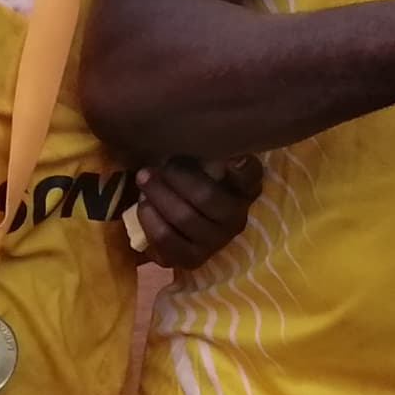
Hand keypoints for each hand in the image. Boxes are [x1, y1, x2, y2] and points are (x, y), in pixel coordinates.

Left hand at [131, 155, 264, 268]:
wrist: (176, 220)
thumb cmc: (187, 181)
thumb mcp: (197, 162)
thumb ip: (200, 152)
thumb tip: (189, 135)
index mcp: (245, 190)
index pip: (250, 175)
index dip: (243, 167)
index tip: (231, 158)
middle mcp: (237, 218)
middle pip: (206, 197)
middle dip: (174, 178)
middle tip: (151, 167)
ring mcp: (216, 242)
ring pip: (183, 218)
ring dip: (158, 196)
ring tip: (143, 181)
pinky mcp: (194, 260)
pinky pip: (166, 240)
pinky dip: (149, 219)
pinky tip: (143, 206)